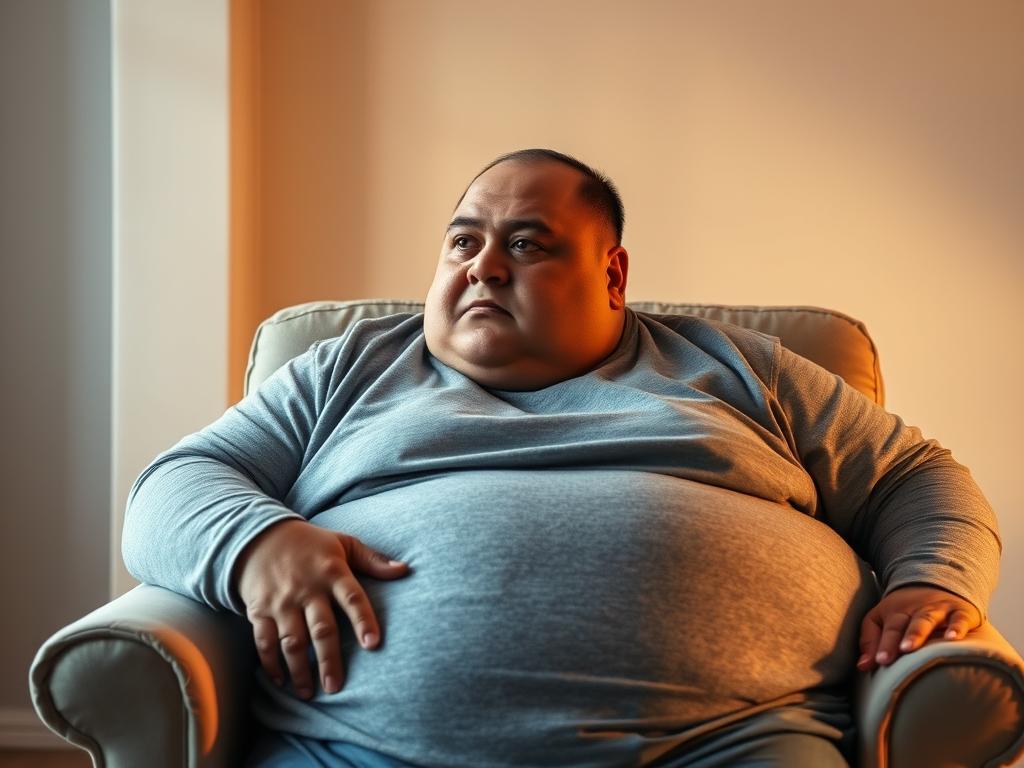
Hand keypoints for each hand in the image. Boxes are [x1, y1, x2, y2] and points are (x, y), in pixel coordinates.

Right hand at [234, 519, 408, 697]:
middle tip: (335, 687)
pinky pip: (264, 641)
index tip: (373, 644)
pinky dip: (270, 663)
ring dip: (299, 669)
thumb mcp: (344, 544)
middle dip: (328, 660)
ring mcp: (281, 601)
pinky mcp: (259, 610)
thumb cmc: (311, 544)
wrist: (259, 537)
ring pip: (291, 641)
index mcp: (332, 572)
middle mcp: (307, 588)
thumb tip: (405, 570)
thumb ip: (373, 560)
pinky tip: (281, 681)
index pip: (352, 598)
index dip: (363, 620)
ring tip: (309, 692)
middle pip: (321, 628)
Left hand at [857, 585, 980, 671]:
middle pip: (906, 623)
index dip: (884, 645)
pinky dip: (957, 628)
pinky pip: (959, 619)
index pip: (889, 629)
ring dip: (920, 633)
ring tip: (915, 647)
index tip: (880, 661)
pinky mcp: (961, 612)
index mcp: (895, 612)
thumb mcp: (881, 618)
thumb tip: (862, 666)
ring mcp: (938, 610)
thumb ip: (870, 641)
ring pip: (928, 620)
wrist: (936, 583)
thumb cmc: (904, 610)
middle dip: (902, 638)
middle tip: (899, 652)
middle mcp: (915, 610)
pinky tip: (953, 638)